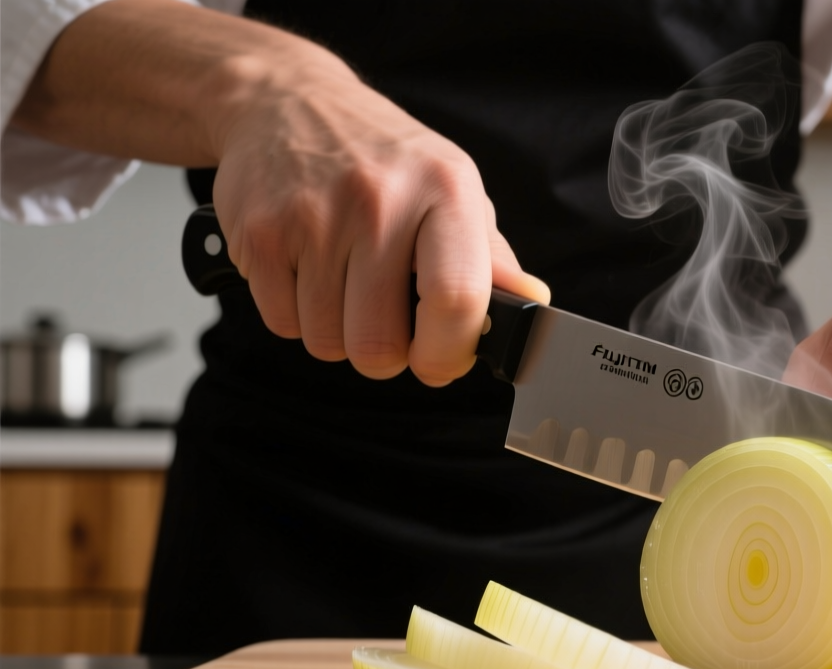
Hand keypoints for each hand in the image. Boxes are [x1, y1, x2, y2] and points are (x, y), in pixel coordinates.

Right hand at [212, 65, 547, 384]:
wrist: (286, 102)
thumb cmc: (384, 161)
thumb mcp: (452, 192)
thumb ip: (492, 259)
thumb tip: (533, 302)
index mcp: (445, 191)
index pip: (456, 300)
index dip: (448, 354)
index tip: (441, 363)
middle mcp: (379, 200)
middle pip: (380, 344)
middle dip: (386, 354)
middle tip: (386, 322)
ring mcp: (312, 217)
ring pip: (328, 343)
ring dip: (339, 333)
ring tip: (345, 284)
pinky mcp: (259, 234)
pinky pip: (283, 325)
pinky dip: (297, 316)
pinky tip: (308, 272)